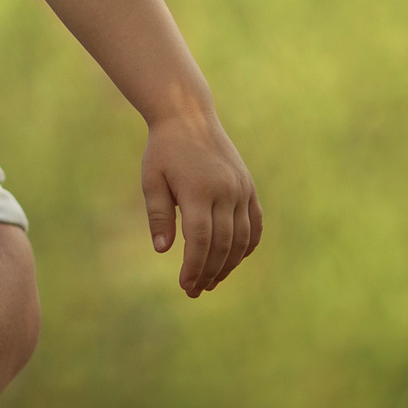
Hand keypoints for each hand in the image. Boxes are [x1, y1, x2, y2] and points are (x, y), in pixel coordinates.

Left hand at [141, 105, 261, 294]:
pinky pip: (255, 223)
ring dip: (229, 264)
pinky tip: (235, 259)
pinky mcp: (249, 187)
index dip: (194, 266)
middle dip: (209, 271)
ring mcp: (241, 189)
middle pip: (222, 243)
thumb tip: (163, 250)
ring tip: (212, 281)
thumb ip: (158, 214)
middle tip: (195, 291)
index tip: (185, 285)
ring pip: (242, 238)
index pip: (200, 240)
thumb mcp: (152, 179)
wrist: (188, 116)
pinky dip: (248, 244)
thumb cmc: (164, 149)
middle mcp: (225, 191)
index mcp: (198, 190)